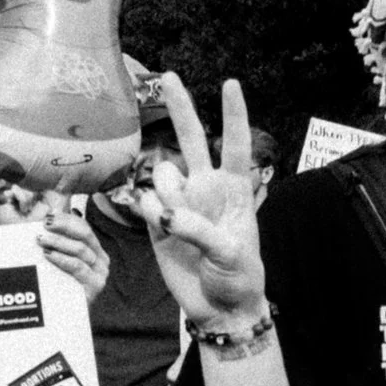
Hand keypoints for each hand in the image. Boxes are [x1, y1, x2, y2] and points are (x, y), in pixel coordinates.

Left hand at [36, 207, 108, 304]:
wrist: (61, 320)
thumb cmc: (56, 288)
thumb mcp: (55, 261)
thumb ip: (54, 239)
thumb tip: (49, 212)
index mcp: (93, 250)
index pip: (83, 227)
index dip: (67, 219)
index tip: (48, 215)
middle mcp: (100, 260)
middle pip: (85, 234)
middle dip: (64, 227)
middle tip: (45, 225)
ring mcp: (99, 273)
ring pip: (80, 249)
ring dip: (59, 243)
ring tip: (41, 241)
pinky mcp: (95, 286)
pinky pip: (79, 267)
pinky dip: (63, 259)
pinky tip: (49, 255)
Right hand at [138, 73, 266, 329]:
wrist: (219, 309)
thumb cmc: (239, 278)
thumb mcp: (230, 253)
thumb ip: (196, 227)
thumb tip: (160, 209)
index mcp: (234, 190)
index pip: (235, 144)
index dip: (234, 114)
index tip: (230, 83)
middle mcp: (207, 189)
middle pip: (193, 139)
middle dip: (181, 107)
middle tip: (168, 76)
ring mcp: (180, 204)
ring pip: (164, 177)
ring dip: (169, 196)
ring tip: (182, 229)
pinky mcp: (157, 223)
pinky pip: (146, 204)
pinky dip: (149, 211)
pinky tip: (161, 228)